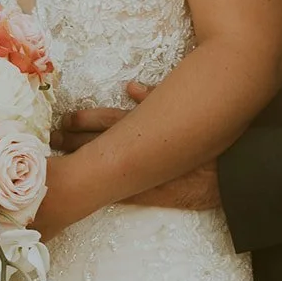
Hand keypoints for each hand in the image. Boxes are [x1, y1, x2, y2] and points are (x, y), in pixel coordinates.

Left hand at [51, 83, 221, 213]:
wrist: (232, 171)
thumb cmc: (208, 138)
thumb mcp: (181, 109)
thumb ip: (155, 98)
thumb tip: (132, 88)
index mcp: (144, 128)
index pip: (105, 121)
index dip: (82, 121)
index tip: (62, 120)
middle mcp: (141, 149)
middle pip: (98, 144)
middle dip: (74, 142)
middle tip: (49, 141)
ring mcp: (144, 172)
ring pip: (106, 165)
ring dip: (83, 162)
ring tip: (59, 161)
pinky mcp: (152, 192)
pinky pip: (125, 192)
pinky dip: (110, 189)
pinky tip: (93, 191)